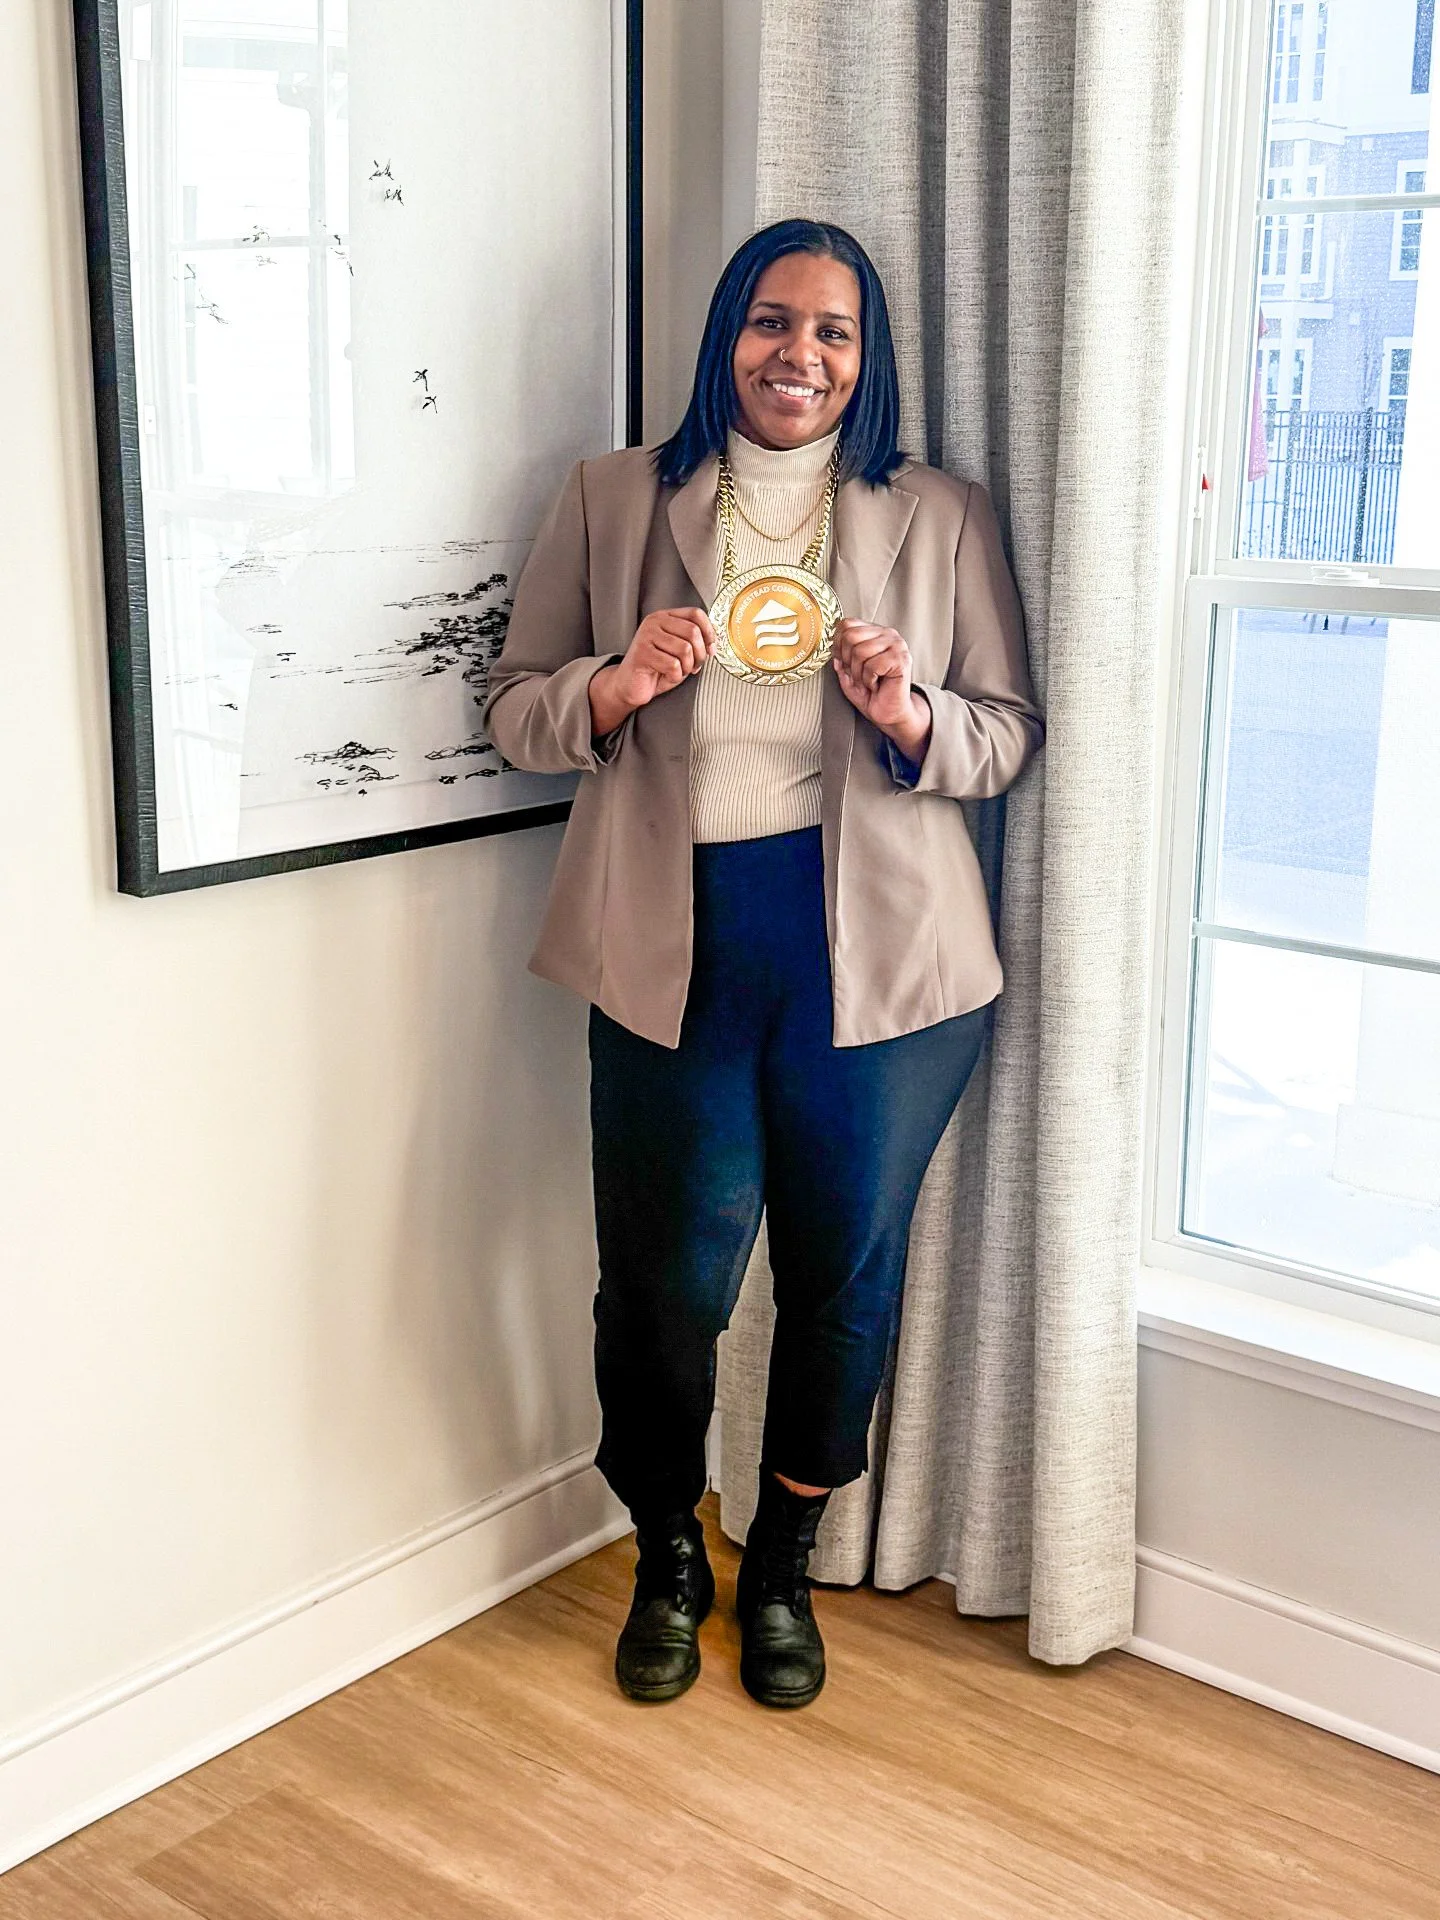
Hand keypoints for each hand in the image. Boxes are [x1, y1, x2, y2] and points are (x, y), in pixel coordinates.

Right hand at [589, 607, 715, 735]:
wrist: (630, 686)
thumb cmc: (656, 669)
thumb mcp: (679, 651)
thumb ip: (694, 642)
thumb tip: (713, 644)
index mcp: (665, 617)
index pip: (696, 613)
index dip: (709, 632)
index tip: (710, 649)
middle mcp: (655, 622)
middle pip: (693, 632)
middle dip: (700, 655)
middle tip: (694, 666)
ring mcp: (646, 636)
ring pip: (685, 649)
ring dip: (687, 667)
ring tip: (678, 671)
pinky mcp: (642, 653)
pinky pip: (673, 665)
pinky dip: (675, 676)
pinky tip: (666, 676)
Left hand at [832, 619, 932, 762]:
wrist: (889, 713)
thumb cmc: (871, 694)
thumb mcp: (848, 675)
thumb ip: (840, 659)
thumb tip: (834, 651)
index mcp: (874, 632)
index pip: (847, 624)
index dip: (838, 645)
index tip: (844, 662)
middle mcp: (887, 634)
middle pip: (850, 636)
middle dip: (847, 661)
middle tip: (857, 675)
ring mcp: (896, 645)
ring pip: (860, 651)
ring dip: (858, 674)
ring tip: (867, 681)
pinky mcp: (901, 659)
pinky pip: (872, 665)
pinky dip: (869, 680)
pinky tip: (876, 684)